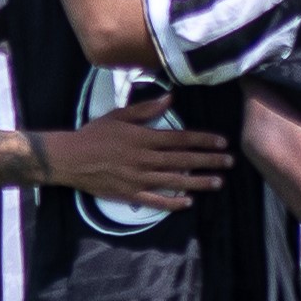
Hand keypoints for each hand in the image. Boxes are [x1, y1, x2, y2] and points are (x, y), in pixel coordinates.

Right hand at [44, 97, 232, 212]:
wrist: (70, 158)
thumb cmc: (94, 135)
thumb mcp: (119, 116)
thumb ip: (146, 110)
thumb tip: (170, 98)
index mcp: (143, 138)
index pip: (180, 139)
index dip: (203, 141)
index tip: (222, 142)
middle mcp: (145, 159)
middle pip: (183, 160)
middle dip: (209, 161)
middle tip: (230, 162)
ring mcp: (138, 178)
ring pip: (175, 181)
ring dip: (198, 182)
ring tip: (218, 182)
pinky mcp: (130, 194)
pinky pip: (155, 201)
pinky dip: (172, 203)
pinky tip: (188, 202)